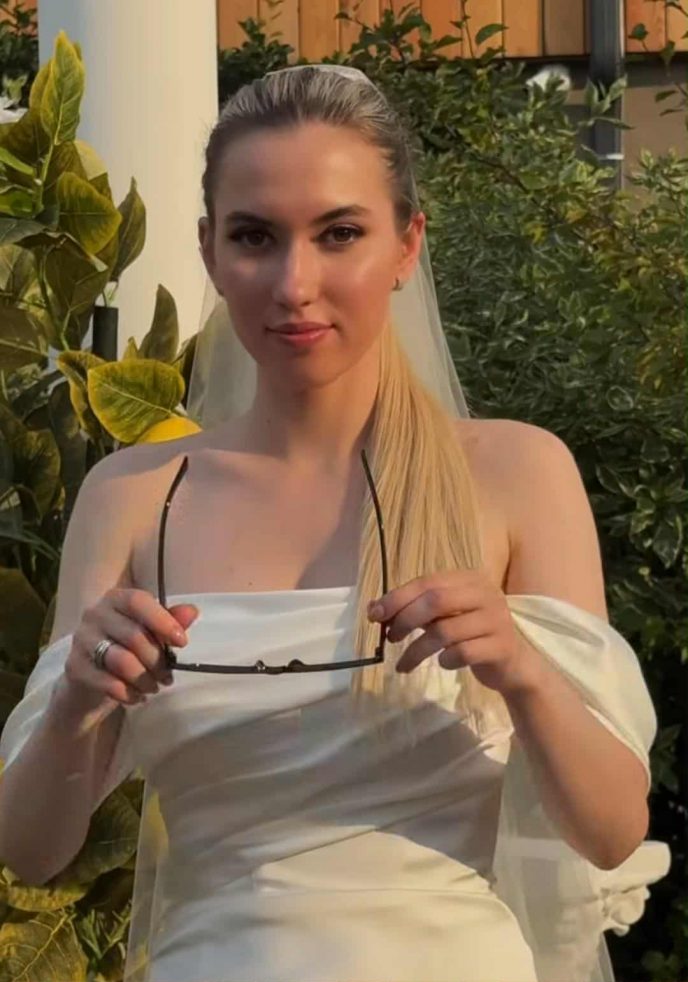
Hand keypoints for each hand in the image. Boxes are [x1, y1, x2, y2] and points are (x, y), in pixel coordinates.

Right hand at [60, 589, 198, 712]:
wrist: (89, 683)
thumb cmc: (125, 650)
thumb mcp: (150, 634)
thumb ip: (170, 621)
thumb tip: (192, 611)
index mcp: (115, 599)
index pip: (138, 601)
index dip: (162, 621)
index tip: (182, 642)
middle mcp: (94, 614)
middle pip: (134, 635)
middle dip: (157, 660)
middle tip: (168, 676)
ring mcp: (81, 640)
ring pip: (122, 660)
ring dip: (144, 678)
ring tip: (154, 687)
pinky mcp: (74, 667)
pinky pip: (108, 682)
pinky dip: (128, 693)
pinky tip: (138, 697)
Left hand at [367, 570, 541, 696]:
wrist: (512, 664)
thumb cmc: (472, 635)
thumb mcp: (445, 616)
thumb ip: (416, 609)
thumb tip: (374, 609)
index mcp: (470, 579)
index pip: (427, 582)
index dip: (398, 597)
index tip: (375, 615)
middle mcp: (486, 593)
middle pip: (435, 601)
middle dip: (405, 620)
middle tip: (390, 639)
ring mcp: (496, 619)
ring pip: (445, 631)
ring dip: (417, 650)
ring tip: (404, 664)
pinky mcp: (501, 646)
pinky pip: (462, 653)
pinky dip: (445, 661)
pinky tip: (443, 664)